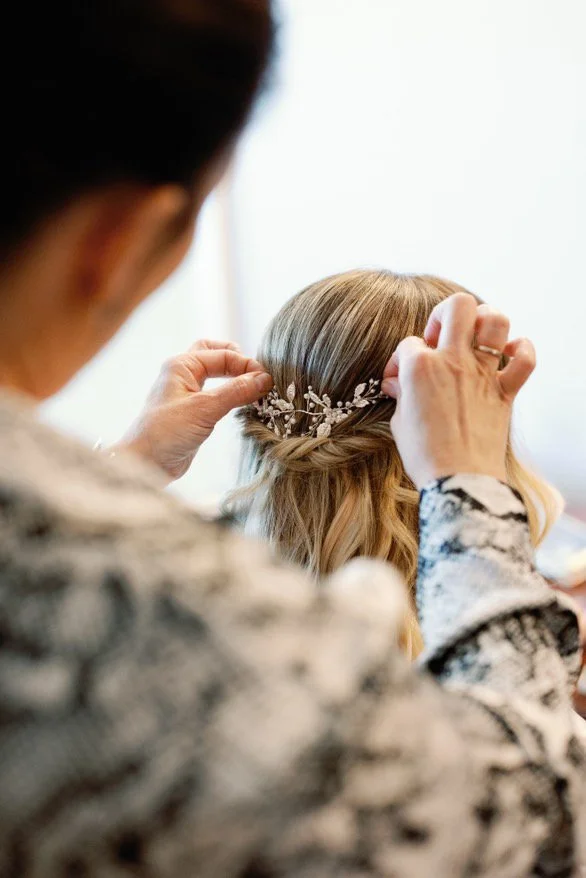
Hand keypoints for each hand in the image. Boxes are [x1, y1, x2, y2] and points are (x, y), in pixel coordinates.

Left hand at [115, 340, 271, 482]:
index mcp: (182, 365)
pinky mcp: (193, 411)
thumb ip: (236, 391)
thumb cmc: (166, 432)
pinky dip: (231, 394)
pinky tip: (243, 403)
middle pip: (216, 354)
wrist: (146, 463)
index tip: (267, 381)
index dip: (247, 365)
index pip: (223, 354)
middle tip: (258, 377)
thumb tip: (264, 379)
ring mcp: (188, 392)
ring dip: (236, 378)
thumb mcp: (204, 409)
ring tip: (255, 390)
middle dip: (238, 362)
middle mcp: (183, 374)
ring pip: (216, 374)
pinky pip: (216, 394)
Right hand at [381, 293, 535, 489]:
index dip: (399, 360)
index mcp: (420, 369)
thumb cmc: (425, 456)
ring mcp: (482, 374)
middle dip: (445, 314)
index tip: (398, 380)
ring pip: (495, 320)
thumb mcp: (400, 422)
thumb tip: (396, 382)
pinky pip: (525, 359)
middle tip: (439, 336)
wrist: (460, 480)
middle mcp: (453, 362)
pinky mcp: (505, 392)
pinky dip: (521, 351)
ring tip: (474, 337)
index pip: (408, 344)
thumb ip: (401, 395)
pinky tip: (509, 354)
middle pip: (457, 307)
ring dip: (485, 322)